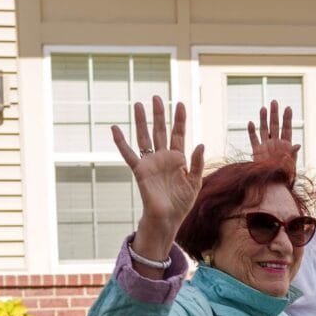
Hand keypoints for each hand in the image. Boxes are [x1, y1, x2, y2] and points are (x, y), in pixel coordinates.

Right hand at [111, 96, 205, 251]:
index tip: (180, 104)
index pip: (178, 134)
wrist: (168, 218)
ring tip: (138, 104)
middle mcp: (163, 157)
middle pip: (160, 130)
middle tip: (157, 97)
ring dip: (141, 121)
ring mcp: (150, 162)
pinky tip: (115, 128)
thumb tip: (200, 143)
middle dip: (159, 114)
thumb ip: (197, 163)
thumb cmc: (181, 203)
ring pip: (144, 137)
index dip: (179, 119)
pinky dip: (120, 142)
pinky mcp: (140, 170)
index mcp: (178, 158)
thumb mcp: (195, 182)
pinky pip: (128, 154)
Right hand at [248, 100, 298, 172]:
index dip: (287, 118)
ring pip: (264, 129)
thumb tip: (298, 145)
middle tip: (274, 102)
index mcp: (286, 145)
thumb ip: (292, 154)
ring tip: (263, 108)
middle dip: (275, 114)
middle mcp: (275, 143)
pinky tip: (251, 123)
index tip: (288, 108)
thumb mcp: (290, 164)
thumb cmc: (285, 176)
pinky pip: (253, 139)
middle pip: (275, 125)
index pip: (287, 128)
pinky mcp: (257, 151)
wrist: (273, 185)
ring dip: (263, 119)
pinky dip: (251, 132)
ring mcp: (266, 146)